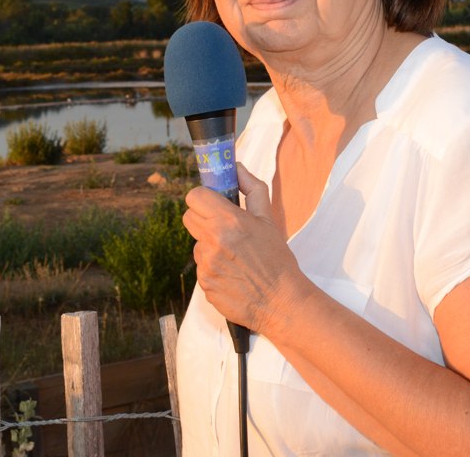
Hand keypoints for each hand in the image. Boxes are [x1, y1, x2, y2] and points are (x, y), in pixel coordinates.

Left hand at [183, 163, 307, 333]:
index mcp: (229, 221)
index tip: (212, 203)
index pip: (194, 197)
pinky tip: (233, 274)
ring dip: (209, 246)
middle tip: (223, 227)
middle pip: (188, 217)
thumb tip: (237, 168)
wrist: (281, 301)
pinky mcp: (204, 284)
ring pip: (196, 244)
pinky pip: (201, 268)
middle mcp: (213, 241)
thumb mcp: (268, 219)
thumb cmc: (277, 259)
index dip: (202, 197)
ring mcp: (206, 264)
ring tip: (235, 257)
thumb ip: (252, 189)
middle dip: (202, 218)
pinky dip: (213, 268)